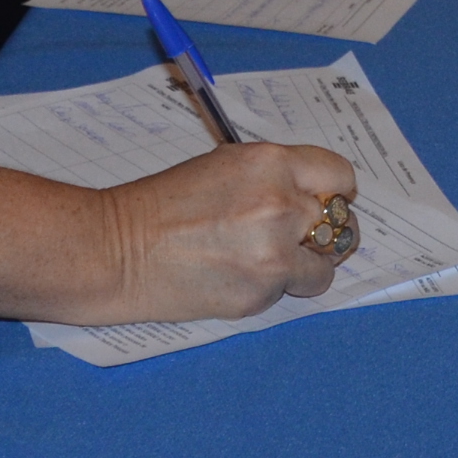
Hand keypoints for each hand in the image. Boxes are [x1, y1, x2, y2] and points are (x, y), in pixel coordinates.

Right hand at [103, 138, 362, 317]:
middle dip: (323, 232)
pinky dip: (273, 289)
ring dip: (305, 266)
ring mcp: (274, 253)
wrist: (117, 250)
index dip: (336, 191)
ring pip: (324, 265)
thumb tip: (314, 195)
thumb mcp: (225, 166)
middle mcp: (281, 204)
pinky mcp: (260, 293)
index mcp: (271, 164)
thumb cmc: (163, 205)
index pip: (338, 175)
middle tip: (301, 238)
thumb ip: (274, 177)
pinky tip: (237, 277)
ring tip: (267, 262)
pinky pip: (290, 291)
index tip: (330, 202)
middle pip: (339, 221)